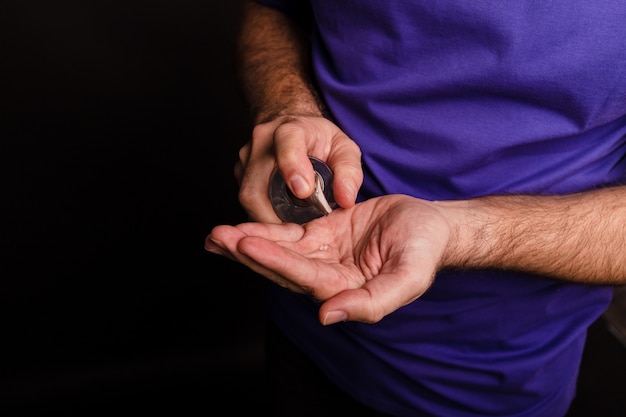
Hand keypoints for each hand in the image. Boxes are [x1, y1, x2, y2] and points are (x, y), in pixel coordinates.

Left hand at [205, 194, 451, 324]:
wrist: (430, 225)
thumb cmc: (424, 251)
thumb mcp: (407, 278)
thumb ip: (371, 302)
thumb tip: (327, 317)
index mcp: (345, 291)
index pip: (303, 277)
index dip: (275, 262)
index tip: (247, 245)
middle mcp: (328, 277)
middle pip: (281, 268)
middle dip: (249, 252)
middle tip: (218, 237)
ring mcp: (322, 256)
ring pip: (279, 250)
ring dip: (248, 242)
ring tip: (217, 234)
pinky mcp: (321, 235)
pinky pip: (288, 234)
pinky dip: (264, 231)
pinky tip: (239, 230)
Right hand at [234, 115, 362, 222]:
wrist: (290, 124)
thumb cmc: (319, 139)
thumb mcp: (344, 149)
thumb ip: (349, 172)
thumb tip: (345, 200)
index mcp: (291, 128)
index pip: (287, 144)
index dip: (292, 168)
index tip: (304, 192)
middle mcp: (261, 141)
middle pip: (257, 185)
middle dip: (276, 215)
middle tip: (301, 231)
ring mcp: (246, 158)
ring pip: (249, 198)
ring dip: (269, 219)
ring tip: (292, 228)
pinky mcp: (240, 174)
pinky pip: (248, 202)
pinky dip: (264, 215)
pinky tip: (281, 220)